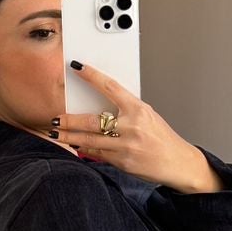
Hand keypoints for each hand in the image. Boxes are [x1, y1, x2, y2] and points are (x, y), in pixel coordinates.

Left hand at [54, 62, 211, 188]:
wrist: (177, 162)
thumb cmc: (162, 137)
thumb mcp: (148, 116)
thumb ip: (126, 109)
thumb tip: (101, 102)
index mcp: (138, 109)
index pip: (111, 87)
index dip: (92, 76)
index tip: (77, 68)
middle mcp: (131, 126)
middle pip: (92, 120)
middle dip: (69, 120)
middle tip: (55, 117)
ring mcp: (125, 146)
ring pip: (90, 140)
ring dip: (69, 136)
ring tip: (56, 132)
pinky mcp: (122, 162)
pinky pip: (97, 154)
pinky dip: (84, 149)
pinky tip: (75, 145)